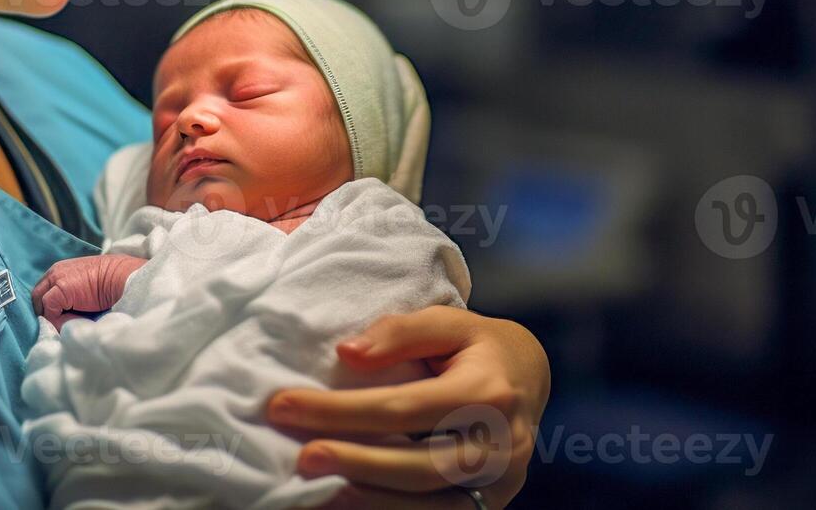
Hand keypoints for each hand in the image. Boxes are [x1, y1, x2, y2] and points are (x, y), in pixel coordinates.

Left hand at [30, 254, 147, 330]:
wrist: (121, 277)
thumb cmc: (109, 284)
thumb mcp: (85, 287)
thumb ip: (71, 296)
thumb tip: (62, 316)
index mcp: (61, 270)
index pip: (43, 290)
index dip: (47, 306)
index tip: (58, 317)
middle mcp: (54, 272)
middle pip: (36, 297)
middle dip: (45, 312)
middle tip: (60, 323)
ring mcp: (55, 280)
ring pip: (40, 304)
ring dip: (51, 317)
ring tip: (70, 322)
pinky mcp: (59, 290)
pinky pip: (49, 311)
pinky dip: (57, 320)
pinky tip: (74, 320)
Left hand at [266, 306, 549, 507]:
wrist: (530, 378)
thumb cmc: (477, 346)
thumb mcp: (448, 323)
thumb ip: (400, 332)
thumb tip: (347, 353)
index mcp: (489, 393)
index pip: (405, 407)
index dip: (342, 410)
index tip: (285, 406)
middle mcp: (502, 445)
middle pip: (419, 464)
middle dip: (355, 463)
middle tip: (302, 457)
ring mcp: (501, 483)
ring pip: (431, 504)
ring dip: (371, 501)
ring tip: (318, 492)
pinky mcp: (491, 505)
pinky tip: (349, 504)